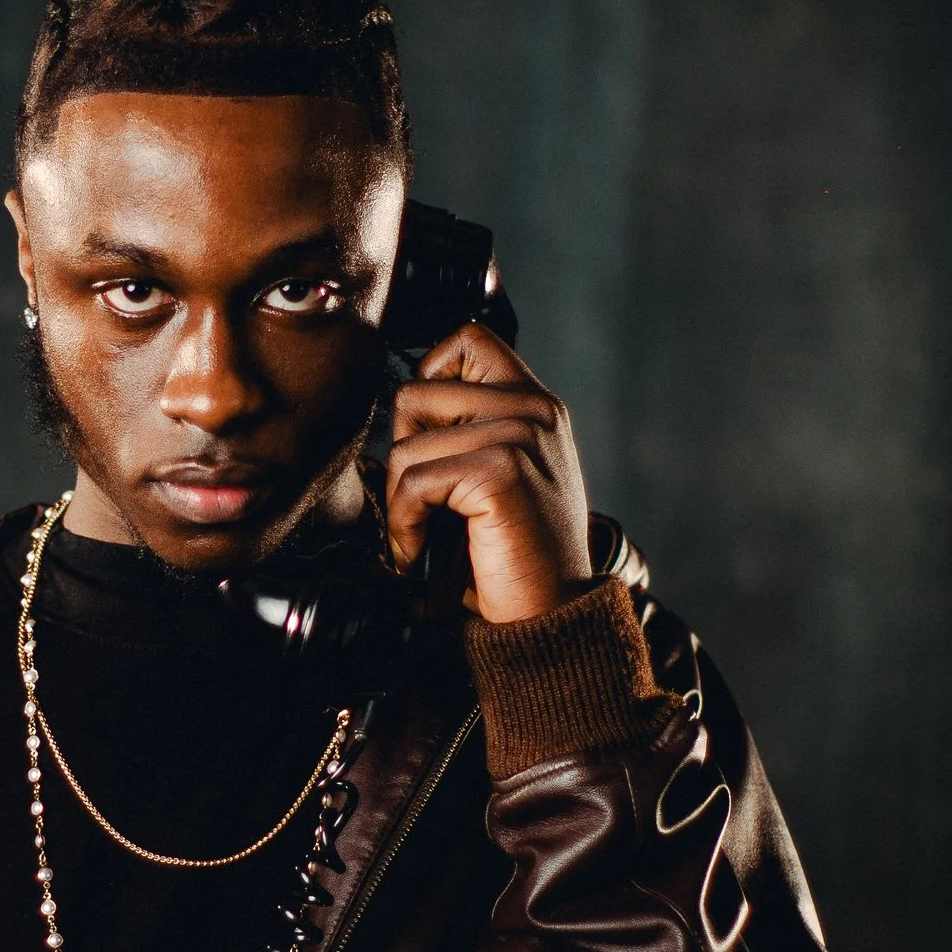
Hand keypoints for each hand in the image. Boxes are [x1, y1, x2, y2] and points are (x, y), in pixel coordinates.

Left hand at [387, 321, 591, 622]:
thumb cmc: (517, 552)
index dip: (429, 377)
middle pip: (417, 393)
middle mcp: (532, 410)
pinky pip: (414, 482)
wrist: (551, 612)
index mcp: (536, 403)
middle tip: (422, 500)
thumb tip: (405, 406)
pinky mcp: (500, 472)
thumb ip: (475, 428)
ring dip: (399, 501)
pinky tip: (421, 550)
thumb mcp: (506, 473)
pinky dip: (404, 524)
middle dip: (404, 453)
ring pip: (407, 444)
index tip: (429, 434)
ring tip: (422, 534)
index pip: (467, 339)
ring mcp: (519, 436)